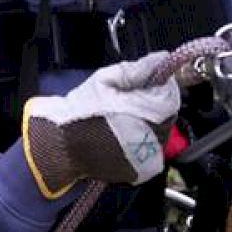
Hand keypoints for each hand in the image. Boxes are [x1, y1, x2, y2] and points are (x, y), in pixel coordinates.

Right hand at [22, 52, 179, 198]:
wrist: (60, 145)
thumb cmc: (80, 111)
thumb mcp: (104, 79)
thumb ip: (136, 69)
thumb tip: (160, 59)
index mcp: (149, 111)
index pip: (171, 94)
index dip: (157, 86)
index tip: (141, 85)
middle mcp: (155, 136)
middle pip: (167, 115)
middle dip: (153, 106)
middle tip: (126, 102)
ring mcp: (149, 157)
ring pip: (159, 134)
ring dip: (147, 125)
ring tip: (120, 122)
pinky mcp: (141, 171)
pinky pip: (149, 153)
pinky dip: (140, 145)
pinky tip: (120, 139)